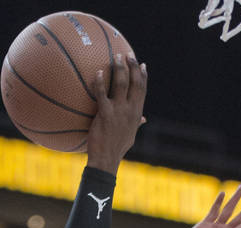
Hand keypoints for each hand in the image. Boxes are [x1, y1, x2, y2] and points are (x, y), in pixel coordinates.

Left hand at [87, 53, 146, 172]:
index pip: (143, 90)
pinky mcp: (105, 114)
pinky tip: (96, 72)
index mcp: (136, 114)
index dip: (143, 76)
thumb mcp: (131, 137)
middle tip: (127, 54)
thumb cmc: (116, 150)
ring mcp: (118, 111)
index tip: (142, 64)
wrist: (106, 161)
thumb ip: (136, 125)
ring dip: (119, 68)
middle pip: (135, 82)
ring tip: (116, 56)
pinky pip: (102, 94)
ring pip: (121, 83)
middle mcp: (130, 110)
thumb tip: (144, 119)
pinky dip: (99, 82)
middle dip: (132, 66)